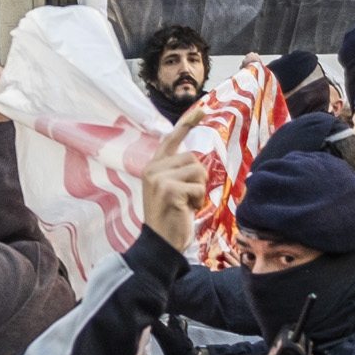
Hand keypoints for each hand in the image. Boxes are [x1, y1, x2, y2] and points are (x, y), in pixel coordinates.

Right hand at [141, 102, 209, 254]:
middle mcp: (153, 169)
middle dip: (197, 179)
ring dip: (199, 190)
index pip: (171, 139)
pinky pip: (198, 186)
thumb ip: (177, 172)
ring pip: (198, 170)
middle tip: (186, 199)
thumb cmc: (170, 219)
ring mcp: (159, 178)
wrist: (160, 244)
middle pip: (192, 158)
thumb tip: (196, 160)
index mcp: (152, 167)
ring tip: (185, 204)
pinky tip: (185, 210)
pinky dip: (198, 200)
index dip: (187, 124)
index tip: (201, 110)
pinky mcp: (169, 189)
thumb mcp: (171, 190)